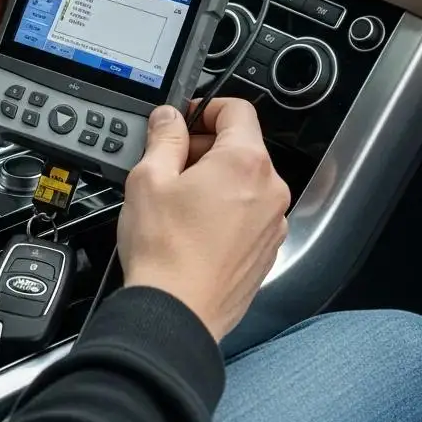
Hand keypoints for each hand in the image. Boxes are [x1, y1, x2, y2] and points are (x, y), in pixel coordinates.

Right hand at [117, 98, 289, 341]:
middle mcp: (269, 190)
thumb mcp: (149, 178)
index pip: (236, 110)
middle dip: (205, 147)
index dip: (205, 108)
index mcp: (245, 163)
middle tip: (168, 162)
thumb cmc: (165, 251)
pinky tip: (192, 226)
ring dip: (214, 179)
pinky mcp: (267, 249)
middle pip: (241, 146)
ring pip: (245, 180)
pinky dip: (225, 209)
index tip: (183, 119)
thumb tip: (170, 118)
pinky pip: (248, 212)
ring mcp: (272, 222)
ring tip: (177, 200)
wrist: (177, 313)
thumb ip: (164, 137)